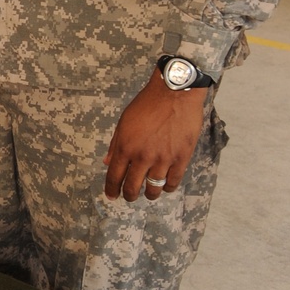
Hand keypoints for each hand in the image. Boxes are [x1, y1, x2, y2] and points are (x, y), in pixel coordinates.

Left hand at [103, 68, 207, 201]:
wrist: (174, 93)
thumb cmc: (148, 103)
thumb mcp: (124, 121)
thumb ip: (115, 144)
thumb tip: (108, 162)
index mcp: (125, 147)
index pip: (114, 177)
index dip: (111, 190)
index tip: (111, 196)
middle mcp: (142, 156)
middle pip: (132, 187)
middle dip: (129, 196)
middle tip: (129, 196)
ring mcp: (163, 159)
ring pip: (153, 189)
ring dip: (149, 194)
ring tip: (149, 193)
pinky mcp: (181, 158)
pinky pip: (173, 182)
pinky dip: (168, 188)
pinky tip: (165, 186)